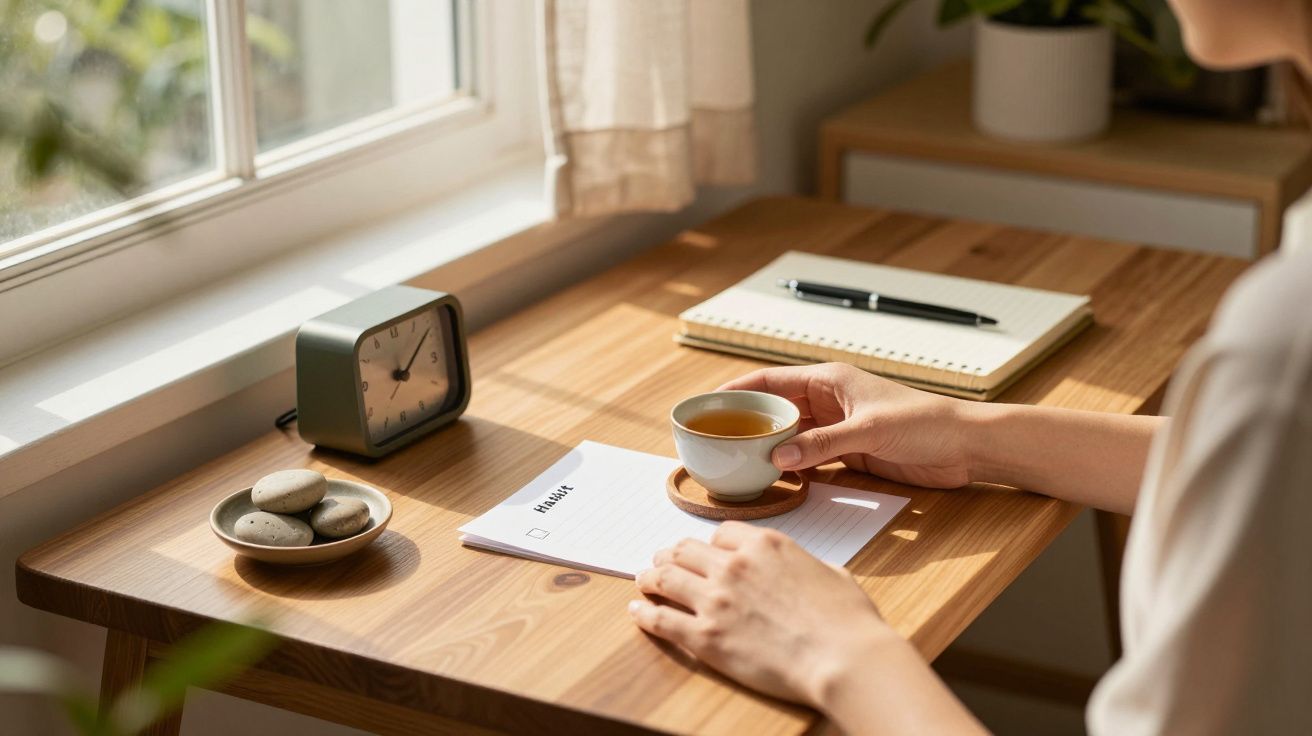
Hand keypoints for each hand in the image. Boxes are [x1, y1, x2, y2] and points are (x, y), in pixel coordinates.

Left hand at [629, 522, 894, 705]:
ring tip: (643, 580)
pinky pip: (660, 619)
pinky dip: (643, 613)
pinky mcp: (705, 637)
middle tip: (663, 561)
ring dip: (650, 577)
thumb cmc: (848, 621)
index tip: (705, 554)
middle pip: (685, 550)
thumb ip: (806, 565)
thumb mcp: (832, 573)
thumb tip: (807, 572)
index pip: (721, 534)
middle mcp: (733, 565)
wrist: (844, 657)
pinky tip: (636, 611)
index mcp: (765, 545)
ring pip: (665, 578)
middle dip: (671, 555)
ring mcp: (715, 600)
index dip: (710, 545)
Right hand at [719, 362, 972, 487]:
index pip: (770, 381)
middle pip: (775, 410)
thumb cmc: (926, 422)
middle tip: (715, 441)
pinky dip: (791, 467)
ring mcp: (837, 428)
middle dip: (746, 423)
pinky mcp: (849, 452)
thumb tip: (779, 457)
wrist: (966, 446)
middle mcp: (828, 401)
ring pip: (790, 436)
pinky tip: (774, 479)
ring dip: (768, 448)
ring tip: (736, 463)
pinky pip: (809, 458)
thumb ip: (822, 444)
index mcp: (829, 380)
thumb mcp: (868, 431)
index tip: (708, 404)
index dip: (737, 391)